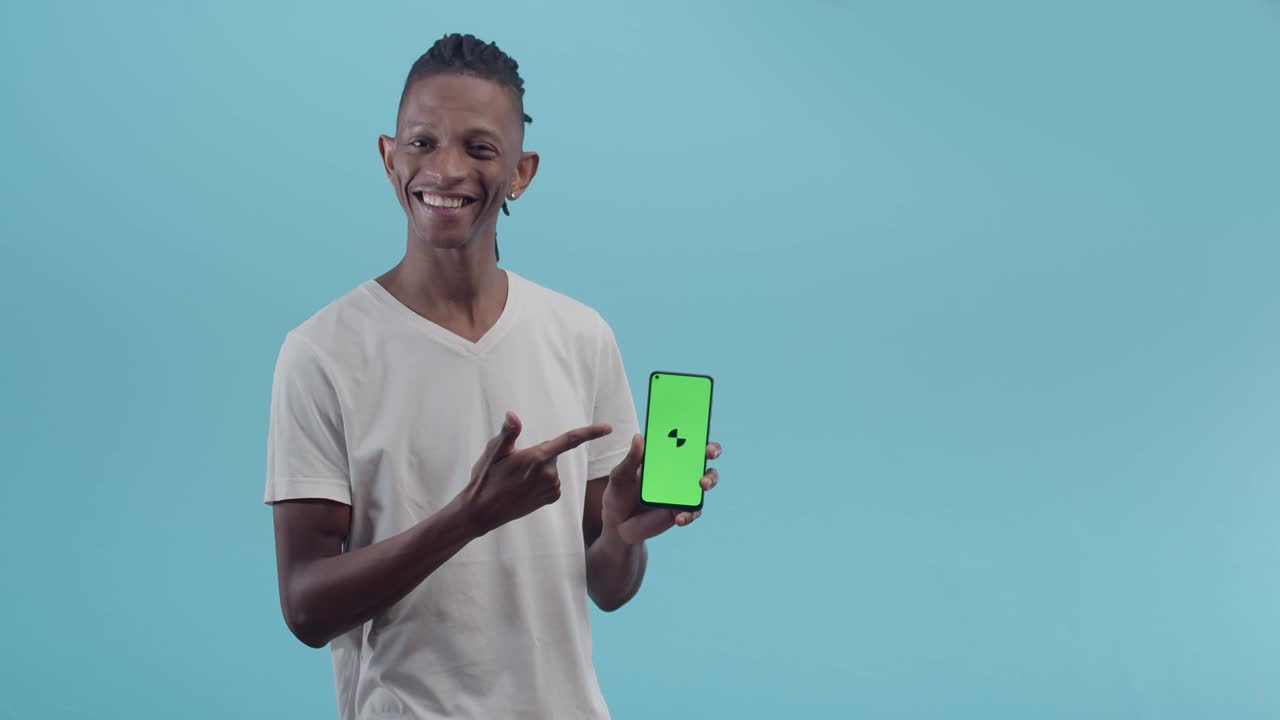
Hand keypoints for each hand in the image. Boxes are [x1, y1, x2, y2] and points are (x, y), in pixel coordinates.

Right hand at [457, 411, 612, 536]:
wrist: (481, 511)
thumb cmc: (485, 478)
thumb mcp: (493, 451)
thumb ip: (508, 432)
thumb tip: (512, 415)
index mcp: (537, 457)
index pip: (570, 440)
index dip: (591, 432)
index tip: (609, 428)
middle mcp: (549, 473)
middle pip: (551, 453)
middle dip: (537, 454)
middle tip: (513, 466)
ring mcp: (551, 487)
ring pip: (551, 468)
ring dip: (538, 469)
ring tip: (515, 479)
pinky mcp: (551, 498)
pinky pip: (551, 482)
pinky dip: (540, 481)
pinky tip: (523, 489)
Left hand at [601, 434, 721, 544]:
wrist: (617, 526)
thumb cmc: (619, 495)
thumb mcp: (620, 476)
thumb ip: (630, 460)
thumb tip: (638, 437)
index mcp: (663, 457)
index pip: (683, 438)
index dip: (695, 430)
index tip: (698, 426)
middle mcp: (677, 471)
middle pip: (702, 456)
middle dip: (712, 450)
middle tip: (709, 452)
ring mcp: (682, 491)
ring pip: (706, 481)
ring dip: (710, 480)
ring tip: (702, 484)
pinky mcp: (682, 511)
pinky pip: (693, 511)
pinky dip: (689, 514)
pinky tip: (679, 518)